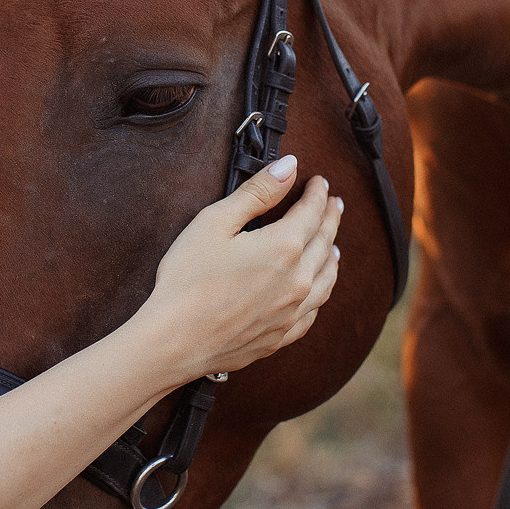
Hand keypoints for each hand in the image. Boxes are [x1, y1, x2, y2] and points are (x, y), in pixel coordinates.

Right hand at [138, 155, 343, 387]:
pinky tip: (317, 289)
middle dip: (331, 218)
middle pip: (325, 242)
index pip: (312, 212)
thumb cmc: (187, 280)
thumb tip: (289, 167)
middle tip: (334, 204)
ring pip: (327, 278)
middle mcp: (298, 280)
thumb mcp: (215, 222)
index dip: (317, 194)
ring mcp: (293, 311)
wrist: (174, 341)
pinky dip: (321, 291)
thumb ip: (257, 192)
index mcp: (284, 247)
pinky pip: (314, 311)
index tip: (319, 183)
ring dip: (332, 254)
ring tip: (334, 244)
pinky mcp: (282, 336)